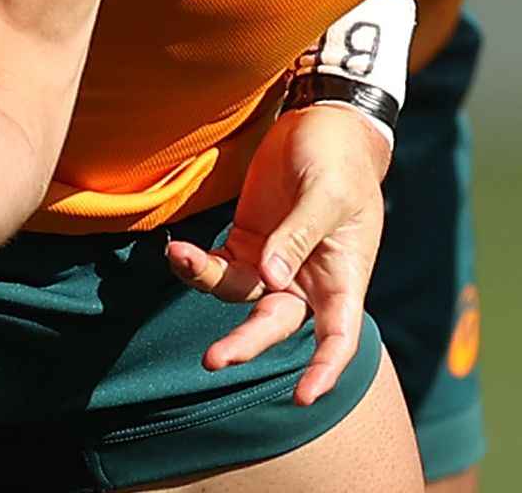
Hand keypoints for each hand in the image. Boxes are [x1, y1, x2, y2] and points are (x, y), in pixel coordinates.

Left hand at [161, 103, 389, 405]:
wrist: (323, 124)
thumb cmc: (340, 161)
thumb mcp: (328, 194)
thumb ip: (299, 236)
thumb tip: (271, 278)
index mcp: (343, 278)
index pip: (339, 337)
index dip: (324, 370)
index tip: (303, 398)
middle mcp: (307, 283)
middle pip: (276, 324)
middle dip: (245, 344)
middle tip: (214, 360)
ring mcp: (275, 266)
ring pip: (239, 295)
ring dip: (207, 283)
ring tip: (179, 256)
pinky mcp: (247, 245)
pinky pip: (219, 266)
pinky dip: (197, 264)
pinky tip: (177, 252)